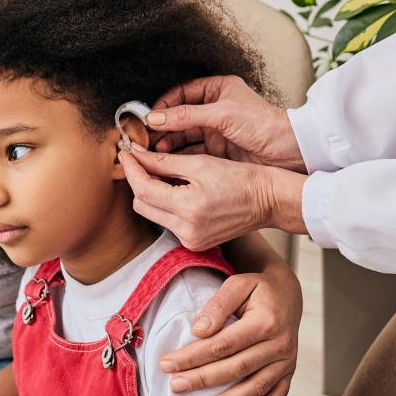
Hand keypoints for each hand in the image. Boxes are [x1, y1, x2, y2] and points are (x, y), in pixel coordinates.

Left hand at [119, 146, 306, 250]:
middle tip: (140, 159)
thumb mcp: (200, 163)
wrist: (269, 201)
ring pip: (151, 214)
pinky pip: (167, 222)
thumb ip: (163, 162)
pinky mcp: (194, 243)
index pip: (143, 189)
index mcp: (188, 209)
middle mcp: (186, 231)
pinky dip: (164, 204)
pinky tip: (172, 188)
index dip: (131, 168)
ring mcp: (190, 240)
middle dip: (138, 180)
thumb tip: (136, 154)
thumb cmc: (241, 178)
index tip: (126, 152)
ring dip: (150, 192)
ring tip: (157, 171)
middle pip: (142, 204)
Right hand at [148, 76, 306, 173]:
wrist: (290, 151)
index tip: (148, 118)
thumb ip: (186, 116)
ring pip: (184, 136)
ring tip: (155, 152)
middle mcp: (214, 109)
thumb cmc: (263, 124)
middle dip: (162, 127)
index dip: (163, 105)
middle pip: (179, 116)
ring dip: (168, 143)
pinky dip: (179, 156)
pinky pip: (193, 151)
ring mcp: (216, 130)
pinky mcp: (219, 151)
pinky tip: (168, 161)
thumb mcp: (221, 115)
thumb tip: (154, 117)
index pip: (181, 93)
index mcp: (217, 90)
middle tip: (146, 139)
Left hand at [161, 265, 301, 395]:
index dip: (193, 356)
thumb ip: (218, 305)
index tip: (167, 363)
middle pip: (235, 368)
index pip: (222, 345)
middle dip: (202, 379)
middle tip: (175, 385)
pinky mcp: (288, 372)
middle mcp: (279, 346)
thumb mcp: (238, 284)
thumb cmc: (258, 288)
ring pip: (254, 388)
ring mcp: (286, 362)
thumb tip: (198, 331)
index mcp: (265, 322)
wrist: (288, 294)